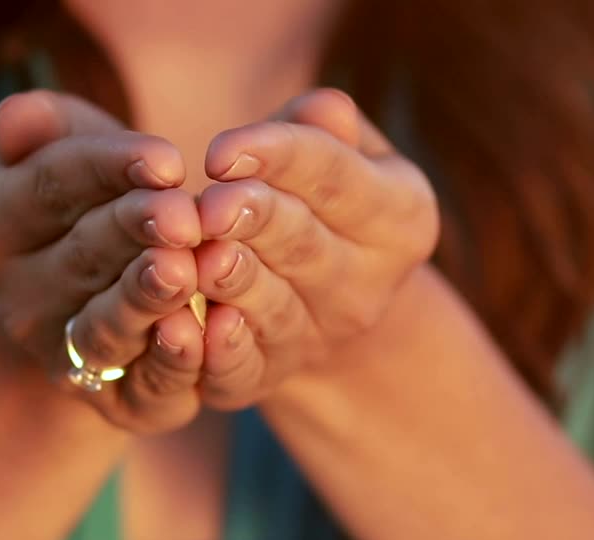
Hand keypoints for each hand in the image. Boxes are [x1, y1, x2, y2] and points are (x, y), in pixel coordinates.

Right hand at [0, 91, 206, 432]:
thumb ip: (39, 126)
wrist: (110, 284)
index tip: (166, 157)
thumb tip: (15, 117)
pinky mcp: (117, 404)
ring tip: (182, 271)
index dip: (107, 169)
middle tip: (182, 216)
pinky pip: (144, 389)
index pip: (48, 187)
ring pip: (107, 328)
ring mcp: (63, 358)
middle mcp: (18, 304)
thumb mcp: (64, 143)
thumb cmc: (92, 191)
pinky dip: (170, 364)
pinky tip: (196, 333)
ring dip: (146, 301)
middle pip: (83, 257)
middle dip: (135, 233)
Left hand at [192, 89, 439, 408]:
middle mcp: (368, 286)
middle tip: (208, 206)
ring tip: (199, 260)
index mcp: (401, 217)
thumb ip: (325, 129)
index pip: (336, 177)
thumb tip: (320, 108)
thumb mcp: (340, 152)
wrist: (319, 300)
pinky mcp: (270, 377)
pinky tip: (193, 329)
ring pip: (273, 307)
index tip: (219, 149)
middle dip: (254, 220)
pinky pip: (245, 370)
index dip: (278, 157)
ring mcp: (320, 337)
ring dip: (234, 284)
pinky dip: (220, 354)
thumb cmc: (319, 198)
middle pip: (303, 244)